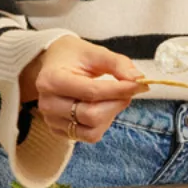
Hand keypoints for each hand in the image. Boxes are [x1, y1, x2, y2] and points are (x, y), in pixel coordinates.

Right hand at [21, 35, 149, 143]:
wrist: (53, 65)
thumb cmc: (74, 57)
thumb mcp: (95, 52)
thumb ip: (118, 64)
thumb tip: (138, 79)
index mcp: (52, 80)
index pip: (92, 92)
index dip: (119, 90)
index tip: (139, 84)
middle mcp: (48, 103)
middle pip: (91, 115)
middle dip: (116, 103)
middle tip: (127, 90)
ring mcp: (51, 120)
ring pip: (92, 130)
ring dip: (110, 115)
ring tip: (112, 99)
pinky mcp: (59, 130)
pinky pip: (89, 136)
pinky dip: (102, 124)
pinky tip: (101, 108)